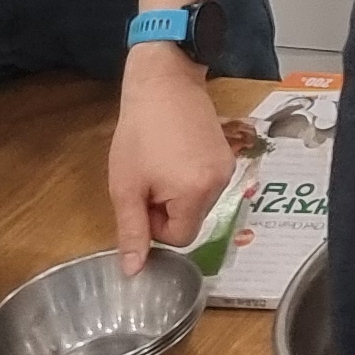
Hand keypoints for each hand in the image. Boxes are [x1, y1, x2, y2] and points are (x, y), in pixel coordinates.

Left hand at [109, 47, 238, 272]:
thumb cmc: (139, 133)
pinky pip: (207, 183)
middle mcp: (221, 184)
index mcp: (197, 194)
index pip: (179, 238)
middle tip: (147, 179)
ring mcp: (228, 167)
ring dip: (177, 194)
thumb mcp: (126, 186)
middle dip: (166, 209)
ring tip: (160, 163)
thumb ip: (132, 230)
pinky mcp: (228, 154)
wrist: (163, 82)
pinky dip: (189, 178)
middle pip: (191, 221)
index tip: (142, 196)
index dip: (155, 224)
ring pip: (198, 203)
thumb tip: (134, 272)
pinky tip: (175, 154)